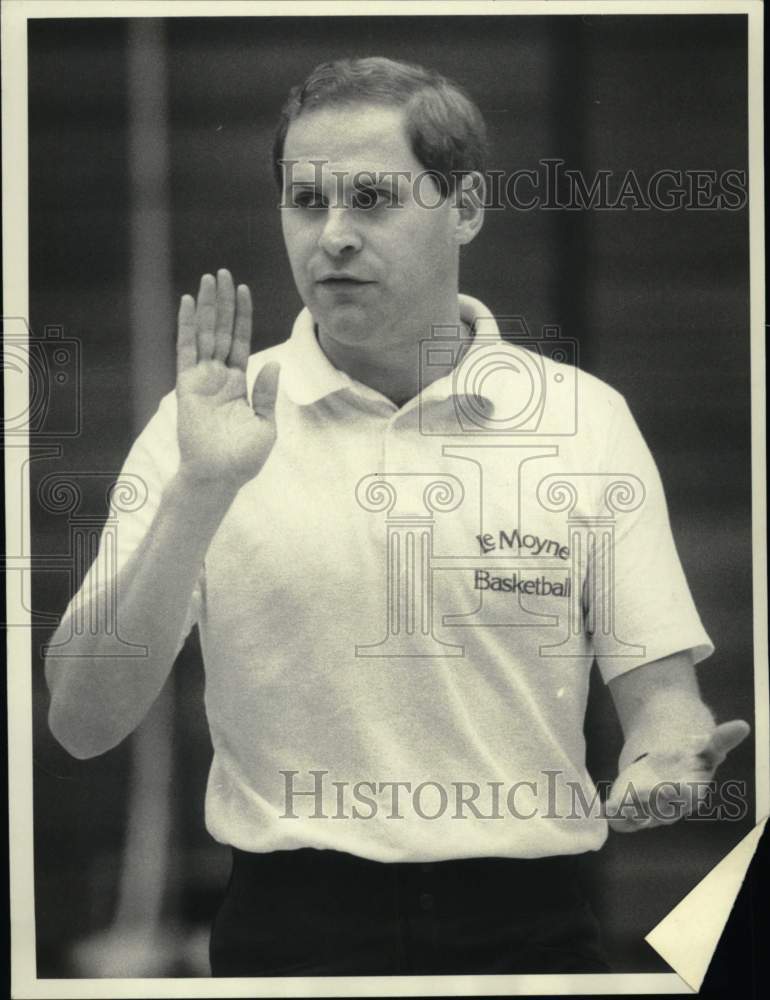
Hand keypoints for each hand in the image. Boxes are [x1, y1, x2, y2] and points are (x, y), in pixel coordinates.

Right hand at [176, 269, 279, 490]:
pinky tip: (187, 302)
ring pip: (205, 333)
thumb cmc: (243, 458)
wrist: (219, 477)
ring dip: (206, 306)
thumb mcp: (265, 425)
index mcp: (239, 384)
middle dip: (223, 302)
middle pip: (221, 330)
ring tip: (209, 278)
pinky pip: (186, 350)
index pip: (240, 341)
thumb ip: (267, 394)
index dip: (242, 315)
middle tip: (223, 272)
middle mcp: (219, 377)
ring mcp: (202, 379)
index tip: (243, 290)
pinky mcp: (188, 385)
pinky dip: (185, 326)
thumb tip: (274, 363)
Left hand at [605, 719, 749, 832]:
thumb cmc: (688, 754)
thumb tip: (742, 726)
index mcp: (691, 791)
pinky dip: (613, 816)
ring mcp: (650, 810)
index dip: (677, 793)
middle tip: (637, 792)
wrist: (665, 757)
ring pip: (639, 818)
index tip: (668, 785)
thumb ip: (720, 739)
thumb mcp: (704, 745)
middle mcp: (671, 806)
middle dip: (649, 803)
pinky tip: (603, 808)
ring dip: (627, 813)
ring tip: (616, 805)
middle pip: (660, 809)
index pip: (686, 797)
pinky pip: (622, 821)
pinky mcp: (630, 808)